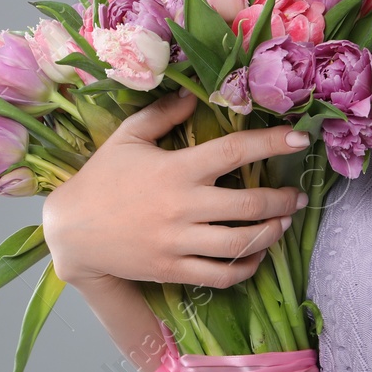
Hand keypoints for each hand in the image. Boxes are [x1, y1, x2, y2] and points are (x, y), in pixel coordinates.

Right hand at [42, 89, 308, 289]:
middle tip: (299, 195)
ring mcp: (178, 242)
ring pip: (241, 243)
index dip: (272, 142)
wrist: (70, 231)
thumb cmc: (102, 179)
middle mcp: (183, 206)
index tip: (301, 138)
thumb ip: (163, 114)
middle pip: (250, 204)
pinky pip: (220, 275)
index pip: (235, 151)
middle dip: (283, 199)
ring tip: (284, 222)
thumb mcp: (128, 138)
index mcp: (176, 169)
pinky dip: (246, 267)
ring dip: (271, 233)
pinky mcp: (172, 270)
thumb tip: (195, 95)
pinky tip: (257, 255)